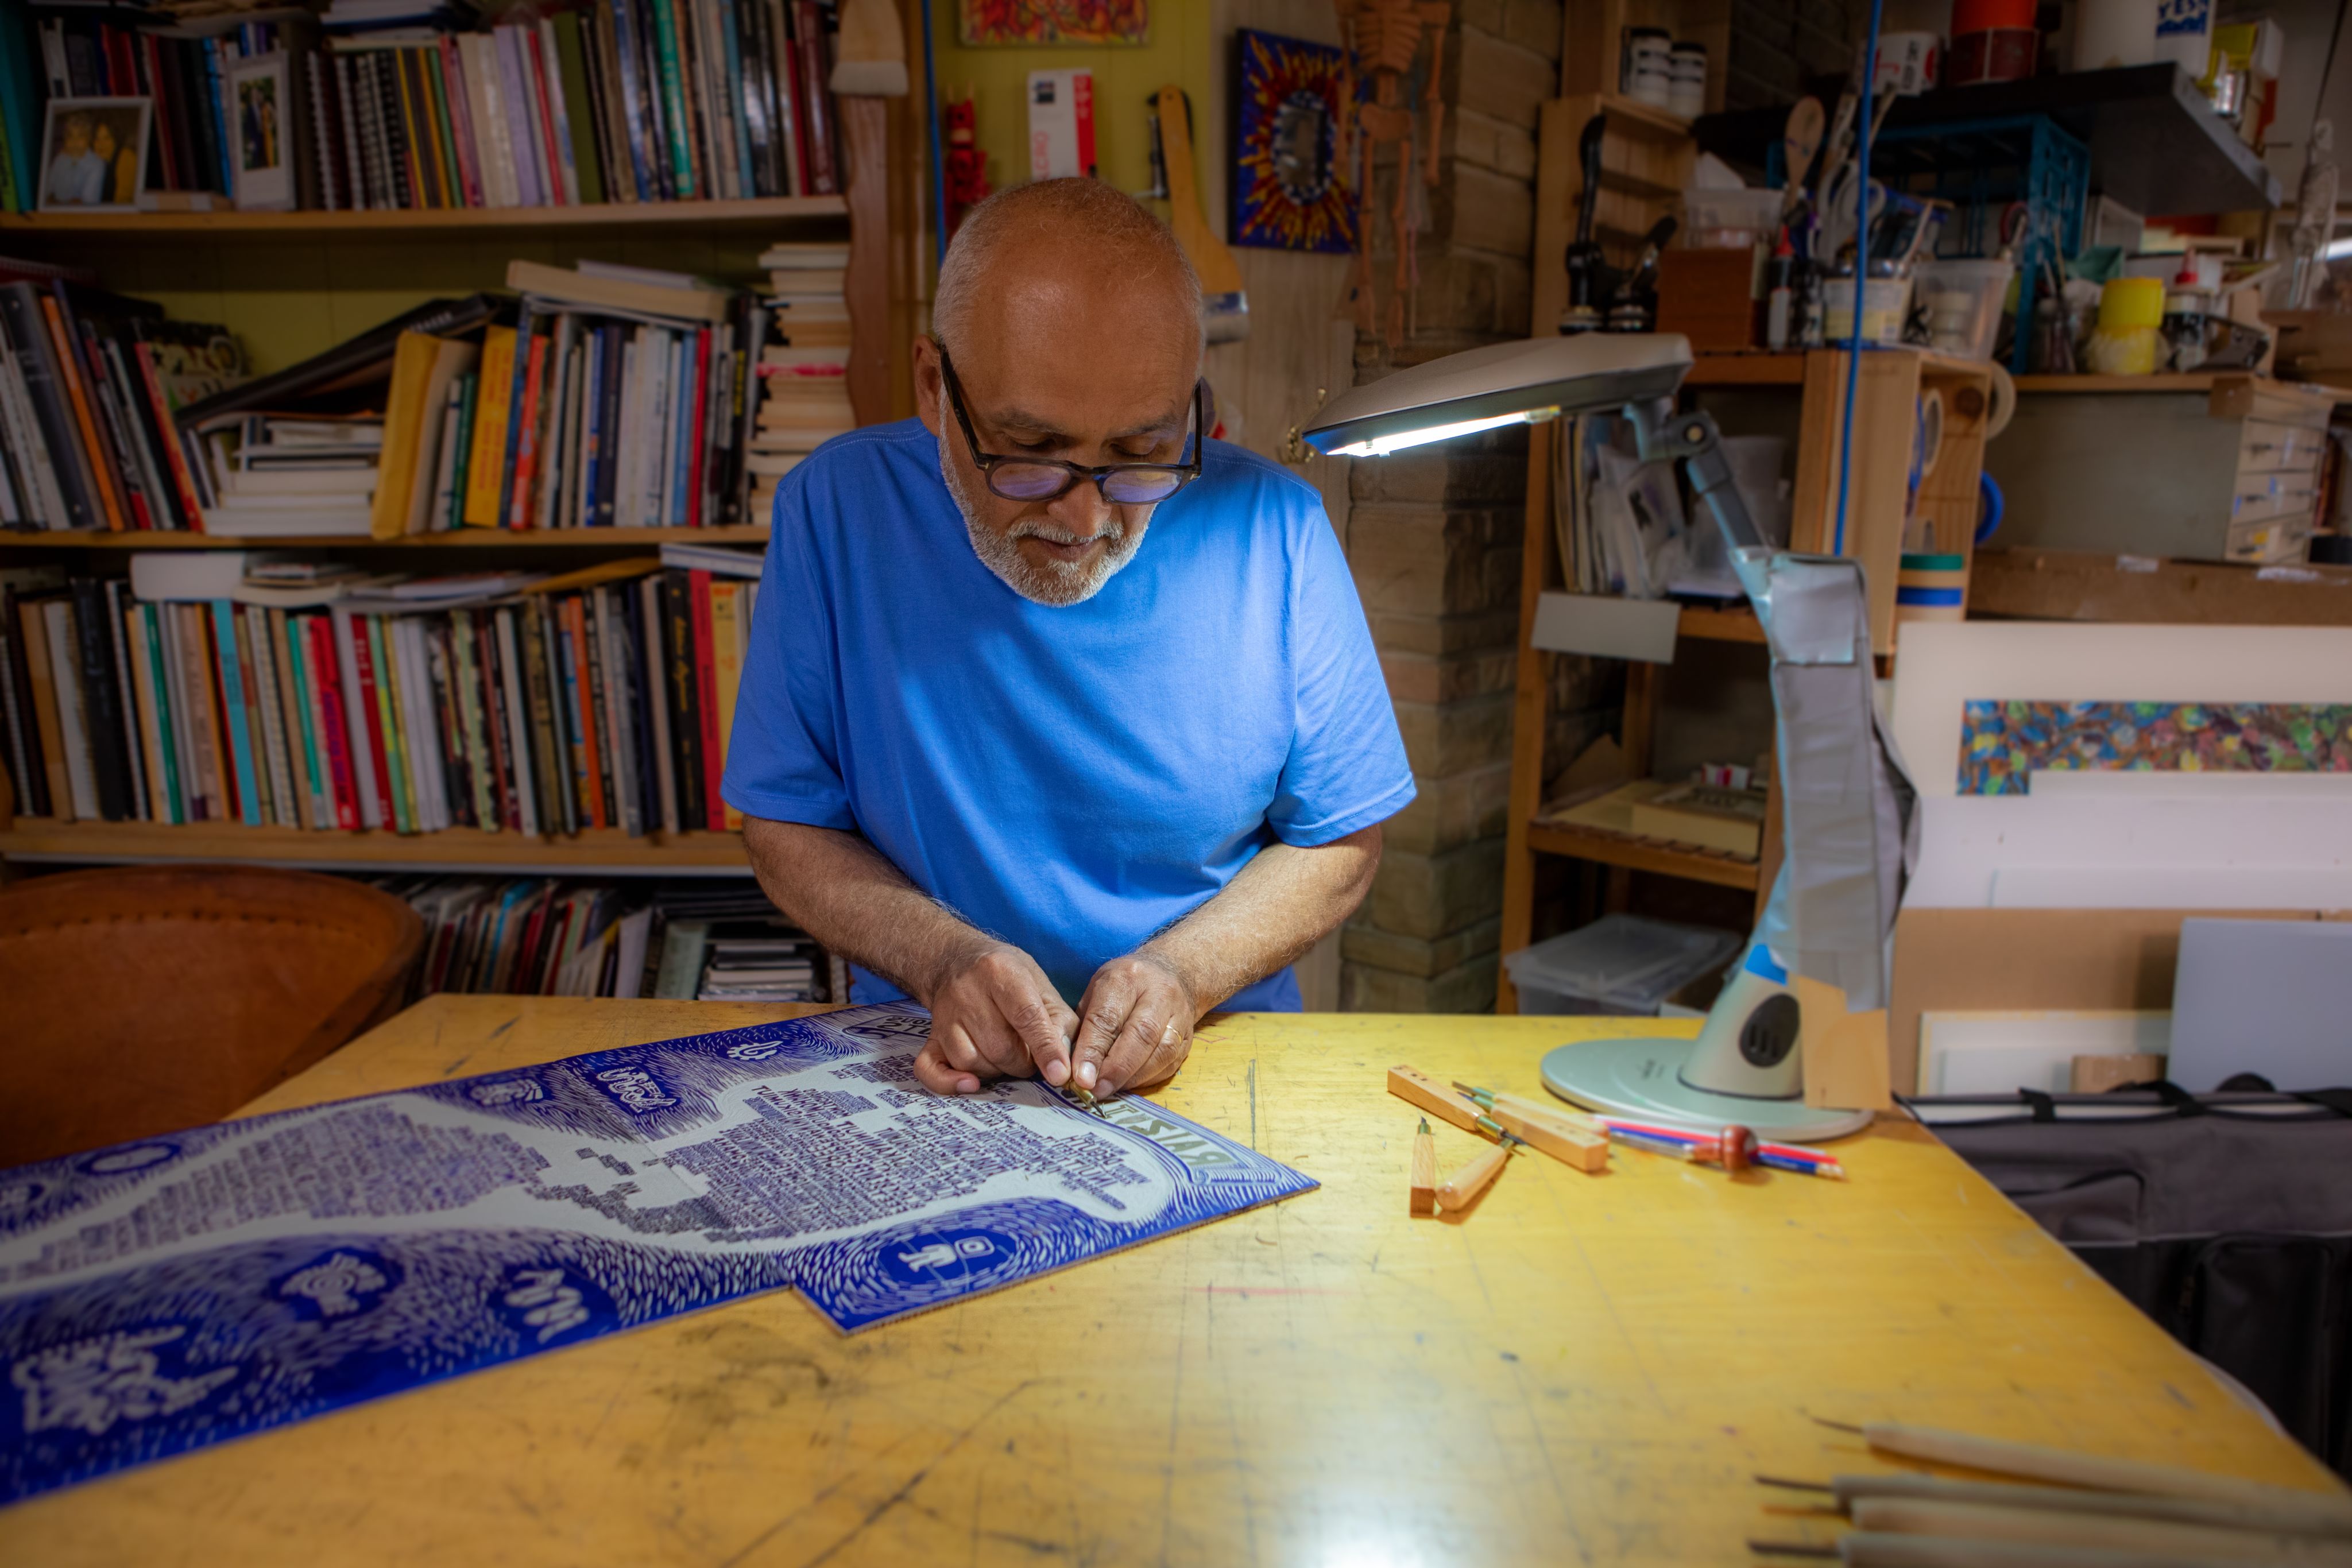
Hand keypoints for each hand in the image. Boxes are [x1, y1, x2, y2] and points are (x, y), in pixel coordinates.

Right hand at [911, 941, 1077, 1095]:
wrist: (955, 960)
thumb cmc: (1006, 975)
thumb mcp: (1040, 984)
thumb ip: (1060, 1021)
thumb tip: (1065, 1063)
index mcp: (1000, 971)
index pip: (1026, 1016)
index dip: (1045, 1049)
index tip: (1060, 1074)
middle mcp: (967, 992)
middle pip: (1000, 1047)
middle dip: (1023, 1063)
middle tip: (1030, 1057)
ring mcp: (944, 1016)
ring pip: (971, 1061)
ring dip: (996, 1071)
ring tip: (1006, 1058)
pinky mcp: (930, 1036)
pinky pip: (931, 1069)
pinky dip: (950, 1083)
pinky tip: (970, 1084)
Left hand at [1070, 951, 1196, 1096]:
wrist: (1173, 972)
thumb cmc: (1124, 985)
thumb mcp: (1097, 990)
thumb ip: (1084, 1024)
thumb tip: (1070, 1065)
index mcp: (1126, 978)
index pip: (1107, 1018)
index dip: (1093, 1051)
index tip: (1081, 1077)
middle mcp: (1158, 993)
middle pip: (1140, 1035)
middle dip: (1116, 1068)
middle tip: (1096, 1090)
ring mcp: (1179, 1014)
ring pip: (1161, 1051)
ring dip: (1133, 1077)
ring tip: (1110, 1089)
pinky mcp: (1189, 1035)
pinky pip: (1170, 1063)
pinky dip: (1147, 1078)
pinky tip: (1129, 1083)